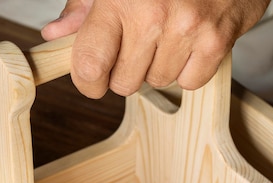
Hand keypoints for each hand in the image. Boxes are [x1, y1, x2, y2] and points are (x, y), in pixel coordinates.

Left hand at [42, 0, 269, 97]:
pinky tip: (187, 43)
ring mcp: (187, 28)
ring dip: (158, 67)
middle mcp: (152, 14)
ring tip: (166, 36)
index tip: (91, 81)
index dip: (87, 82)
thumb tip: (55, 34)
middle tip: (135, 48)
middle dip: (125, 73)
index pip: (90, 64)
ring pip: (157, 82)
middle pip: (124, 83)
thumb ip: (83, 9)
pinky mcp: (216, 41)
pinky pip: (190, 82)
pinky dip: (188, 69)